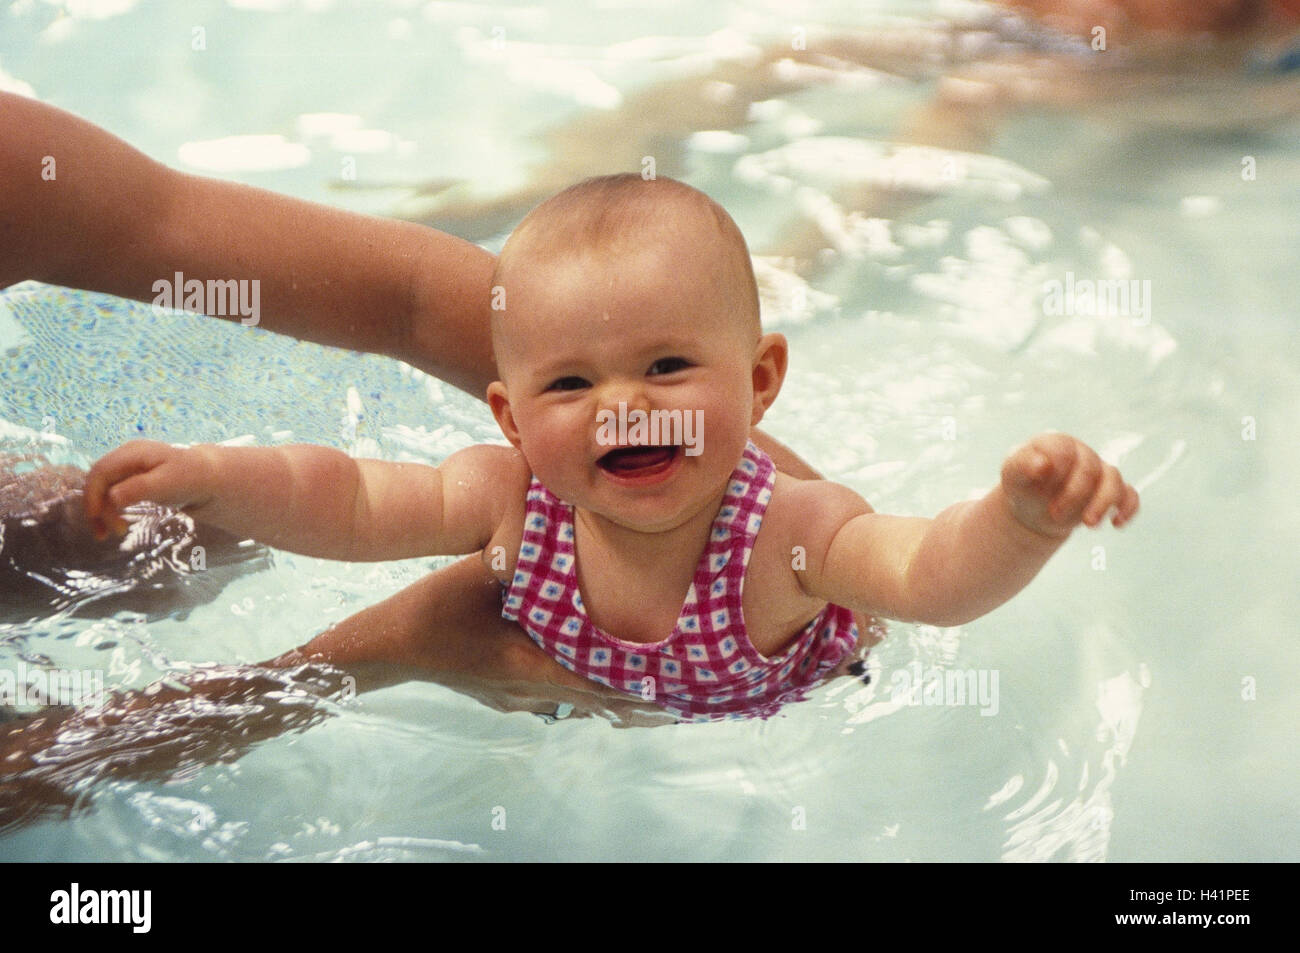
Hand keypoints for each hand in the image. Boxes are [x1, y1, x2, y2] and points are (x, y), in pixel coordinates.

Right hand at [83, 439, 211, 540]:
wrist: (210, 477)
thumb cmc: (191, 478)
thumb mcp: (168, 483)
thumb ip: (140, 488)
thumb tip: (111, 497)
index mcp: (132, 453)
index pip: (100, 472)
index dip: (92, 494)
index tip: (96, 519)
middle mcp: (126, 457)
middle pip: (98, 482)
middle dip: (96, 507)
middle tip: (105, 534)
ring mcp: (128, 467)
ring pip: (103, 490)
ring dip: (102, 512)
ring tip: (111, 535)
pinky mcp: (132, 479)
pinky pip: (113, 494)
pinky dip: (111, 510)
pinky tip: (117, 526)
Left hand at [1001, 433, 1137, 539]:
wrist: (1033, 508)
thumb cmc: (1023, 485)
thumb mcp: (1012, 474)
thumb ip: (1022, 465)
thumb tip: (1042, 464)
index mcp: (1058, 443)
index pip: (1066, 451)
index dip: (1057, 474)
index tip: (1039, 493)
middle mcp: (1083, 454)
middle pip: (1090, 469)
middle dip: (1075, 495)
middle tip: (1055, 513)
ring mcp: (1100, 472)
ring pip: (1114, 480)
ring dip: (1103, 503)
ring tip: (1088, 524)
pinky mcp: (1111, 491)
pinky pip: (1129, 495)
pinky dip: (1128, 508)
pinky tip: (1116, 523)